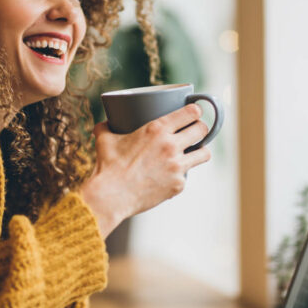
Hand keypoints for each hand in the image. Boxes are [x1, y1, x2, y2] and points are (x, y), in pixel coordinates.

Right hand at [79, 104, 212, 236]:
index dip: (195, 111)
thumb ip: (106, 128)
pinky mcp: (178, 184)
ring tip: (194, 152)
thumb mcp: (105, 140)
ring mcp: (177, 166)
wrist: (111, 196)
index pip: (190, 112)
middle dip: (200, 128)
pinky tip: (172, 175)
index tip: (194, 113)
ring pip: (204, 153)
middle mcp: (171, 145)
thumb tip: (103, 124)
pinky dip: (180, 175)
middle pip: (202, 130)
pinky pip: (187, 176)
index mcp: (156, 129)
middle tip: (195, 131)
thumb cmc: (107, 167)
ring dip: (200, 151)